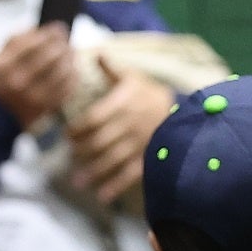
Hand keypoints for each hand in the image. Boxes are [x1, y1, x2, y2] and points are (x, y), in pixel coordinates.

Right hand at [0, 24, 81, 132]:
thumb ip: (15, 41)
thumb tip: (43, 29)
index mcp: (3, 66)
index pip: (31, 43)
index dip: (49, 33)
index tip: (58, 28)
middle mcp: (18, 82)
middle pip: (49, 56)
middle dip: (62, 44)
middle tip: (67, 39)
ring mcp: (33, 97)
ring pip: (62, 72)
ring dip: (70, 59)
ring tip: (71, 52)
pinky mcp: (46, 107)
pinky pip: (67, 88)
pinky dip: (73, 76)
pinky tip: (72, 69)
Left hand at [70, 68, 177, 204]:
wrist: (184, 113)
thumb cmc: (151, 95)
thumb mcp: (133, 78)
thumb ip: (112, 71)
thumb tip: (96, 53)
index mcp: (123, 105)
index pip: (93, 119)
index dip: (77, 129)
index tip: (67, 135)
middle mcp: (129, 126)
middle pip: (99, 142)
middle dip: (81, 151)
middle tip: (70, 155)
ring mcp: (139, 145)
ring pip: (111, 160)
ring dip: (93, 172)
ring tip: (77, 182)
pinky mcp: (147, 159)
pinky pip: (129, 175)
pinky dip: (115, 186)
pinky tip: (102, 196)